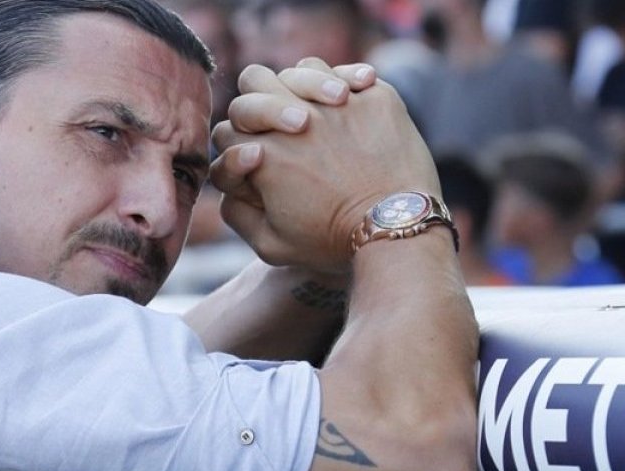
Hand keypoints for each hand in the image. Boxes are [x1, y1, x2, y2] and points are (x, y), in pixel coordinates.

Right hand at [212, 62, 439, 273]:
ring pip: (300, 69)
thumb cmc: (333, 243)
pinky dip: (346, 81)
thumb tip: (228, 173)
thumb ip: (237, 213)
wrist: (397, 229)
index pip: (227, 129)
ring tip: (319, 107)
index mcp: (263, 155)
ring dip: (300, 85)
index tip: (258, 161)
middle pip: (253, 82)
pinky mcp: (376, 98)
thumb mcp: (272, 246)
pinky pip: (348, 73)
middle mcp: (293, 121)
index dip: (236, 145)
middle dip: (258, 101)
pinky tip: (349, 98)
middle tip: (285, 125)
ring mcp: (335, 105)